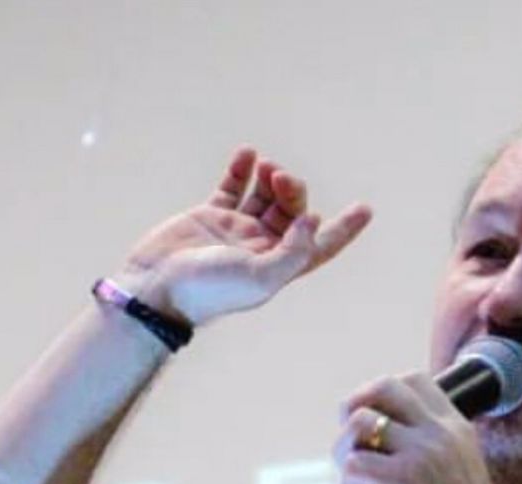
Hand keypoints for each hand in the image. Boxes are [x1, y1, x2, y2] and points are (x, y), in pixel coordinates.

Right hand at [119, 147, 371, 326]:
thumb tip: (315, 220)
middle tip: (281, 178)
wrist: (156, 288)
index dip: (344, 229)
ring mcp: (235, 230)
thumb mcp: (260, 278)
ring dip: (272, 177)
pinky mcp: (209, 216)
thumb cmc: (209, 290)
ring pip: (265, 196)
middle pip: (293, 211)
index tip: (365, 209)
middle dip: (294, 190)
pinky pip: (233, 187)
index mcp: (279, 266)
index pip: (320, 245)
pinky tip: (247, 154)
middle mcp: (261, 247)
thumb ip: (293, 252)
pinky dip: (241, 170)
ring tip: (267, 166)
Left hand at [334, 373, 515, 483]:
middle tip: (356, 445)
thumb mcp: (460, 466)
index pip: (413, 379)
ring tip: (363, 482)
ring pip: (358, 424)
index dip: (382, 396)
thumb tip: (384, 433)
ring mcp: (420, 455)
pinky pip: (352, 464)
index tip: (378, 427)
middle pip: (382, 386)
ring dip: (346, 453)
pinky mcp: (401, 483)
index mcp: (455, 426)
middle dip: (354, 409)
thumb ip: (432, 444)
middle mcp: (439, 432)